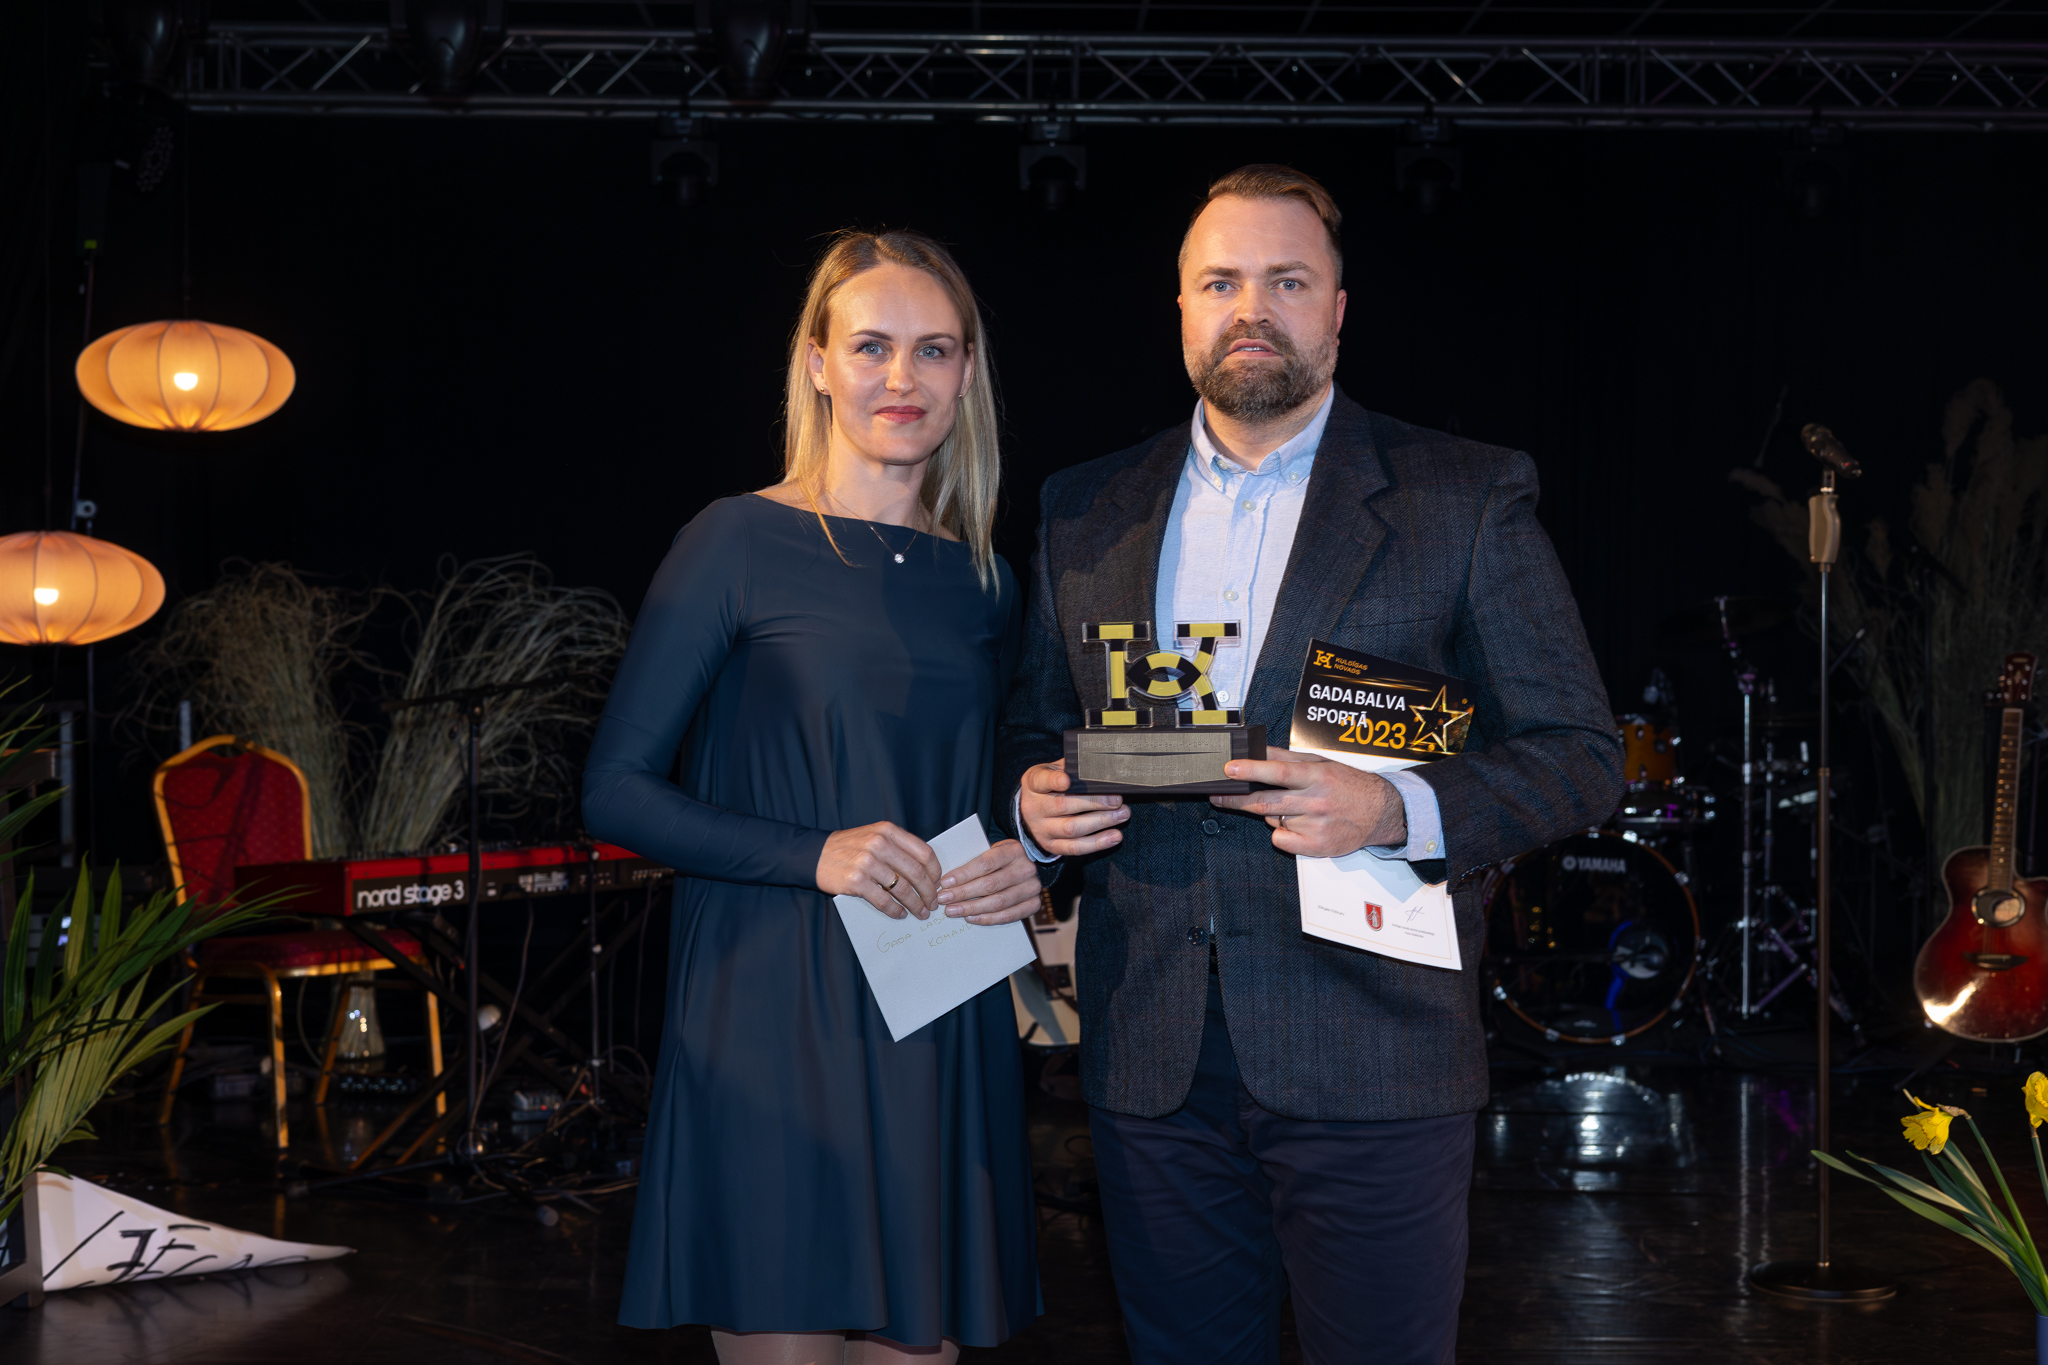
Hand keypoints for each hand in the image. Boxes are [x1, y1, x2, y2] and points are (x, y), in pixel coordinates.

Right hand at [816, 822, 942, 919]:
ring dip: (915, 904)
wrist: (815, 854)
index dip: (935, 872)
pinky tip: (900, 915)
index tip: (938, 884)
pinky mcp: (856, 881)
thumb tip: (926, 872)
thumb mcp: (875, 836)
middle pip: (916, 873)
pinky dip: (895, 911)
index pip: (924, 852)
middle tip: (932, 904)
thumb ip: (898, 847)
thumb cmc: (849, 847)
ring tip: (920, 913)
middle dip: (929, 892)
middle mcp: (879, 844)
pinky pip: (883, 900)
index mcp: (888, 831)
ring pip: (902, 889)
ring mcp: (867, 862)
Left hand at [936, 840, 1041, 924]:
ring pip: (998, 902)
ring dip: (972, 908)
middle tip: (944, 899)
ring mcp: (1032, 888)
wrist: (1028, 865)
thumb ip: (975, 862)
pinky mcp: (1034, 904)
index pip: (986, 864)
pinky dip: (987, 919)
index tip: (945, 882)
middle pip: (990, 884)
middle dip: (963, 893)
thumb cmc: (1002, 859)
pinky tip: (971, 918)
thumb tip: (948, 881)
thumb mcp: (992, 851)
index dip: (964, 874)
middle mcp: (1026, 869)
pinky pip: (1008, 916)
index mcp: (1014, 850)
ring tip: (952, 911)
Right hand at [1019, 761, 1127, 857]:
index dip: (1054, 781)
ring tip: (1122, 814)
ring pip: (1071, 829)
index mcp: (1033, 783)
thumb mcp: (1054, 770)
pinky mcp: (1051, 845)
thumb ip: (1072, 768)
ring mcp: (1041, 829)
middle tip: (1116, 800)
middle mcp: (1033, 807)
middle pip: (1062, 806)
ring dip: (1101, 822)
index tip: (1068, 780)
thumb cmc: (1050, 785)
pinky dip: (1098, 843)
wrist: (1032, 809)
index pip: (1041, 781)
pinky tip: (1115, 835)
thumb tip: (1102, 766)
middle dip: (1094, 803)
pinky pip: (1075, 848)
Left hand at [1208, 746, 1406, 858]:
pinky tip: (1297, 826)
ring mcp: (1316, 826)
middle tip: (1218, 796)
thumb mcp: (1322, 764)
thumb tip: (1258, 752)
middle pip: (1266, 802)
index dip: (1251, 770)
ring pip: (1274, 820)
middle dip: (1237, 799)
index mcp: (1317, 776)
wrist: (1381, 812)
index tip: (1229, 769)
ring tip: (1291, 808)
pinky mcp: (1317, 846)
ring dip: (1272, 814)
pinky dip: (1281, 833)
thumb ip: (1288, 759)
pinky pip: (1282, 840)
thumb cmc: (1349, 785)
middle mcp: (1316, 801)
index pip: (1278, 772)